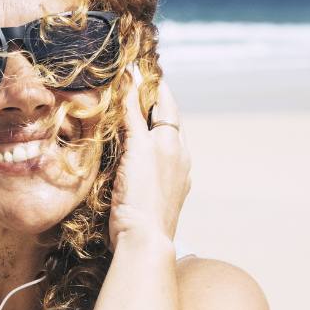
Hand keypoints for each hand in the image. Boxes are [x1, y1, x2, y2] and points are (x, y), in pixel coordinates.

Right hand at [107, 65, 190, 249]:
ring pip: (163, 144)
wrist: (144, 241)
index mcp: (174, 143)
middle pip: (166, 122)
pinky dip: (146, 153)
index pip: (166, 102)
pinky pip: (157, 165)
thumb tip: (130, 79)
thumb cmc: (140, 196)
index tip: (140, 69)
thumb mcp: (136, 149)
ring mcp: (175, 178)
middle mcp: (180, 158)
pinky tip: (133, 158)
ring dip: (149, 129)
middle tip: (132, 90)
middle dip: (151, 105)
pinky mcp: (165, 196)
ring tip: (129, 120)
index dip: (154, 84)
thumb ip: (132, 115)